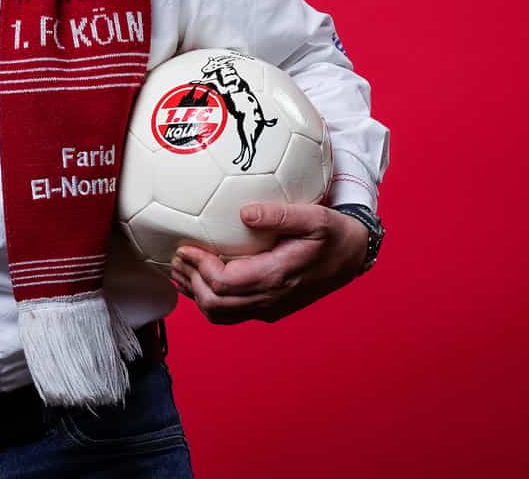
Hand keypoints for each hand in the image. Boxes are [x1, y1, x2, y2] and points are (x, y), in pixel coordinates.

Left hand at [170, 202, 367, 324]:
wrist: (354, 256)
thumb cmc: (334, 234)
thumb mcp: (315, 217)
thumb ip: (280, 214)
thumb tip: (245, 213)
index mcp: (278, 277)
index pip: (224, 284)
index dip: (198, 268)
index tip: (183, 247)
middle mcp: (271, 299)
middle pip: (215, 305)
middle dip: (190, 282)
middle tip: (175, 258)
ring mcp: (270, 308)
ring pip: (220, 314)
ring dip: (196, 295)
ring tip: (180, 270)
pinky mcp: (269, 309)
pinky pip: (231, 313)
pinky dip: (209, 300)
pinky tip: (200, 280)